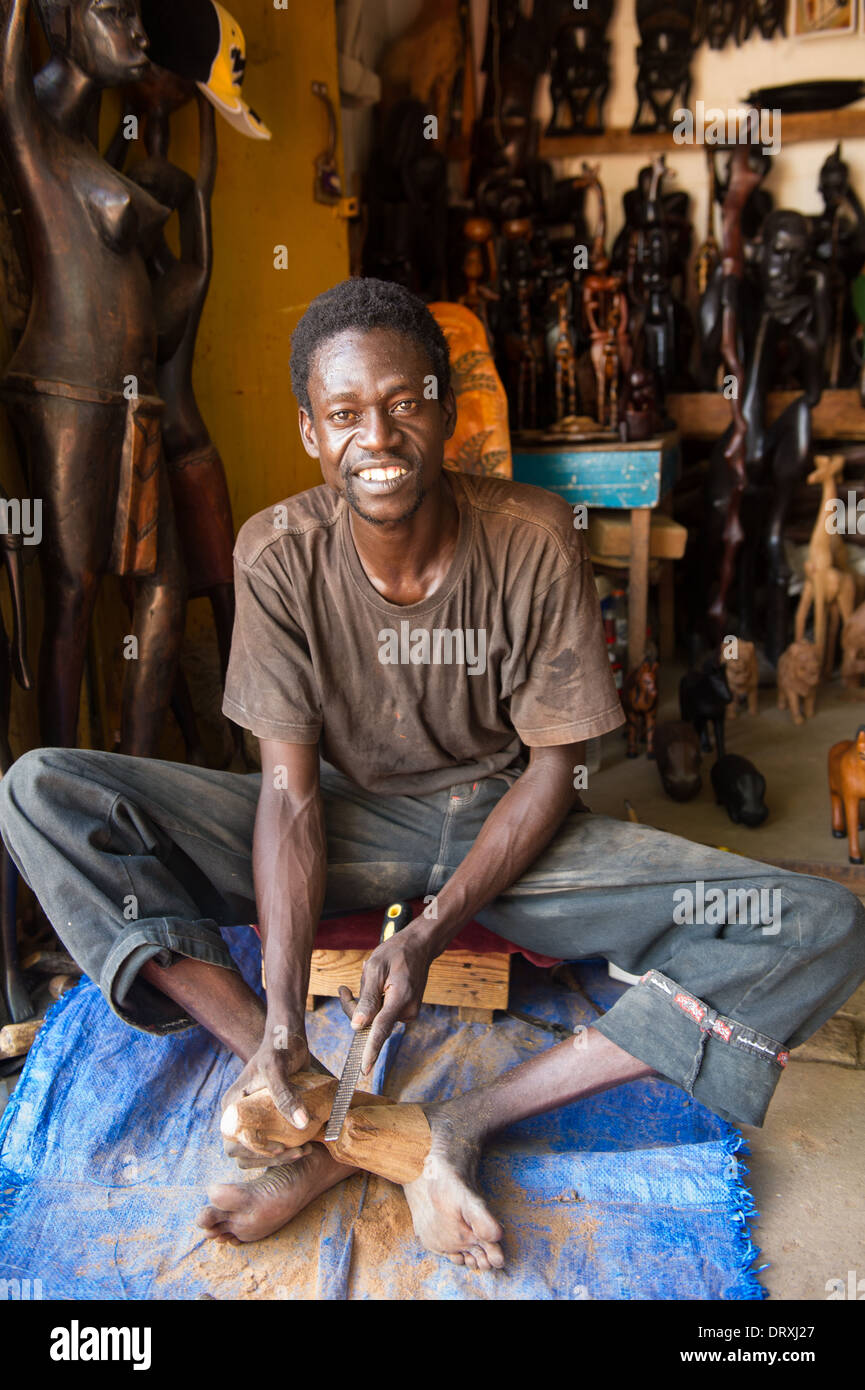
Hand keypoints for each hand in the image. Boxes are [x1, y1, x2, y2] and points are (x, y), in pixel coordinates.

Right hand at [220, 1027, 315, 1168]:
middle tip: (297, 1153)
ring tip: (304, 1151)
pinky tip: (305, 1146)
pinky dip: (286, 1151)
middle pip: (244, 1153)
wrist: (290, 1038)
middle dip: (269, 1158)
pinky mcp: (269, 1120)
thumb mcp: (277, 1069)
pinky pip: (271, 1144)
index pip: (234, 1142)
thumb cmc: (278, 1049)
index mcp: (233, 1105)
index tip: (279, 1148)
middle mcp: (240, 1116)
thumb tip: (300, 1123)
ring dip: (278, 1158)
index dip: (254, 1150)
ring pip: (257, 1153)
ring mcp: (254, 1119)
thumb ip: (284, 1096)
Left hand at [339, 930, 431, 1074]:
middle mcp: (407, 1010)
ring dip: (365, 1006)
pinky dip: (375, 1005)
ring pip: (376, 1020)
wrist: (419, 947)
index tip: (364, 1070)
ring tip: (366, 980)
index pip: (381, 1029)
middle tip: (345, 990)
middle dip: (355, 1011)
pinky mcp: (406, 1012)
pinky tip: (377, 987)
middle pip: (372, 1024)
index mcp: (401, 998)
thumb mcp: (375, 968)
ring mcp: (408, 1013)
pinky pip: (383, 1015)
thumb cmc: (396, 953)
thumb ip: (367, 998)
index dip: (371, 1051)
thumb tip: (357, 1026)